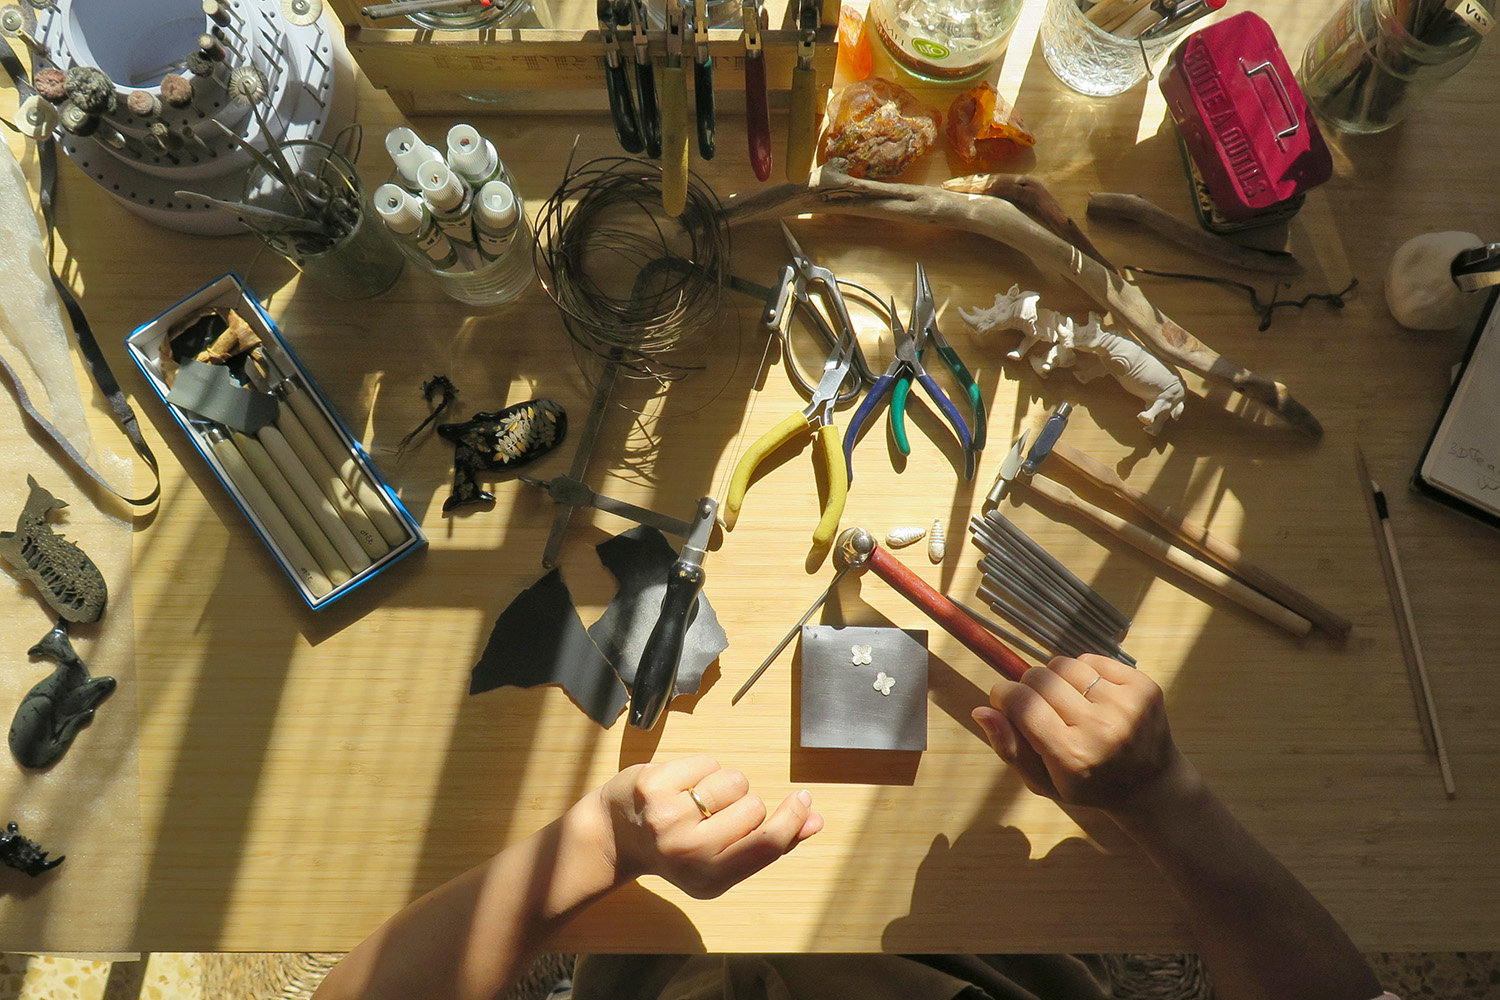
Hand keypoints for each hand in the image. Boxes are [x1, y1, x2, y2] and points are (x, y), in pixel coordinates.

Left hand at [598, 756, 823, 898]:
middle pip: (755, 808)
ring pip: (734, 781)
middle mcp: (688, 854)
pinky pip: (708, 762)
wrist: (616, 835)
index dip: (792, 819)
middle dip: (744, 804)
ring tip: (696, 800)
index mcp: (709, 881)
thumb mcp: (723, 857)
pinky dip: (701, 769)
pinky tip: (679, 786)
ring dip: (724, 784)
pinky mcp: (653, 786)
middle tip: (714, 815)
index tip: (802, 800)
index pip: (767, 845)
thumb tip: (815, 819)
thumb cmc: (678, 846)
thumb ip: (772, 841)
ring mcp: (667, 819)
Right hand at [972, 654, 1189, 813]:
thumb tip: (982, 710)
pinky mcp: (1143, 687)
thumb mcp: (1043, 782)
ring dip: (1056, 678)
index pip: (1021, 703)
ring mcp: (1126, 705)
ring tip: (1067, 701)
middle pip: (1039, 678)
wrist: (1151, 786)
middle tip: (1038, 706)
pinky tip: (1092, 696)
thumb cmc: (1088, 786)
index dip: (1003, 696)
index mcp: (1072, 756)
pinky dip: (1083, 673)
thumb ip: (1009, 749)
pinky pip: (1092, 659)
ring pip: (1064, 664)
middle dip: (1027, 686)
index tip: (1005, 702)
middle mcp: (1101, 728)